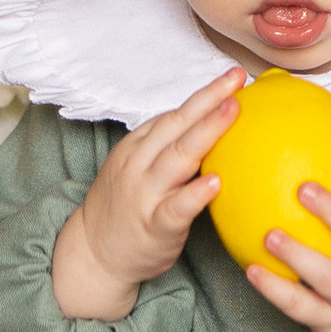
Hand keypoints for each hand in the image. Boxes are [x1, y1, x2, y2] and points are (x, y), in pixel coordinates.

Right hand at [52, 67, 243, 321]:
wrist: (94, 253)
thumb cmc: (125, 208)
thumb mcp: (136, 168)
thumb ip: (166, 148)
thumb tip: (209, 125)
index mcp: (136, 147)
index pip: (173, 116)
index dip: (203, 96)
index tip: (232, 78)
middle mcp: (138, 164)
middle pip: (177, 126)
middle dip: (208, 100)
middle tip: (236, 80)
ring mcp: (145, 194)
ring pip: (178, 157)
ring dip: (207, 131)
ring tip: (232, 111)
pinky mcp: (154, 225)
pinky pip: (177, 207)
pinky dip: (195, 193)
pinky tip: (216, 182)